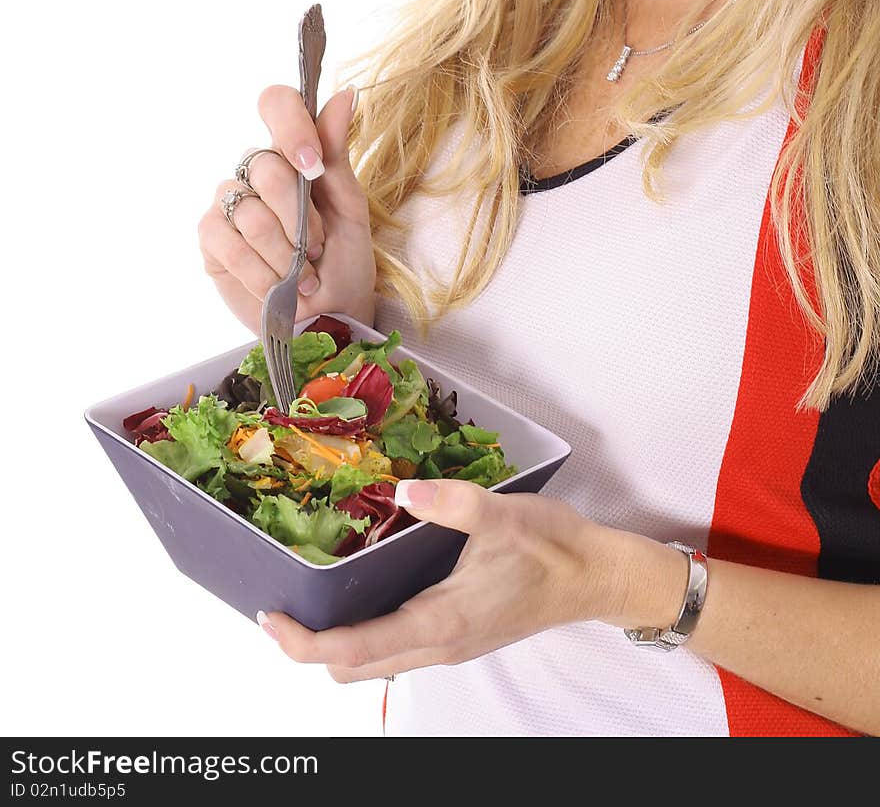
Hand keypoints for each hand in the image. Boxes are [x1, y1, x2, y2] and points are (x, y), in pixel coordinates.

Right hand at [198, 84, 376, 335]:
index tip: (311, 164)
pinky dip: (261, 273)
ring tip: (303, 276)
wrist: (329, 321)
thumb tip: (345, 93)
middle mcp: (256, 172)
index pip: (277, 104)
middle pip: (266, 168)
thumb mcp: (350, 209)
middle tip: (317, 249)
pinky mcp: (211, 240)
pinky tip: (277, 287)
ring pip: (251, 214)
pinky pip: (229, 245)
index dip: (290, 126)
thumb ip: (336, 154)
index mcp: (294, 154)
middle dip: (301, 219)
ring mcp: (230, 203)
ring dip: (285, 255)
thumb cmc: (344, 263)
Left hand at [257, 479, 622, 679]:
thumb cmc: (553, 549)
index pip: (355, 650)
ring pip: (374, 664)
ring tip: (310, 600)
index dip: (305, 642)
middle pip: (354, 669)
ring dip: (335, 645)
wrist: (597, 577)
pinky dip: (364, 634)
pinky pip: (396, 648)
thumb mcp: (502, 515)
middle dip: (309, 648)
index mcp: (440, 622)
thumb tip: (403, 493)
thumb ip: (450, 503)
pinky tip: (361, 593)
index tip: (271, 620)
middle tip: (279, 608)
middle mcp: (439, 645)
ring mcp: (449, 644)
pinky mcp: (458, 635)